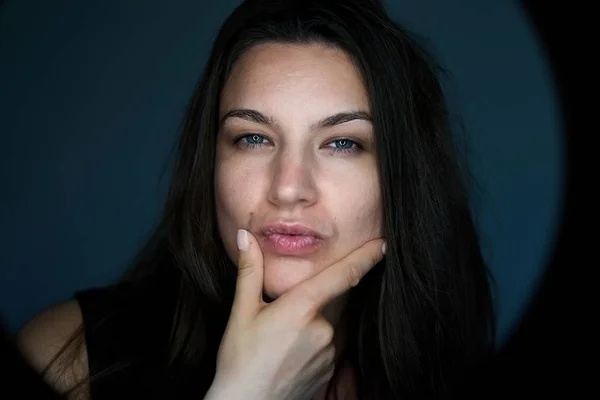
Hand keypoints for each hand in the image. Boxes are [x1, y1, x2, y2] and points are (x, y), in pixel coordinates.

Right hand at [205, 229, 384, 399]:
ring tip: (280, 341)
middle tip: (283, 320)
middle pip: (330, 302)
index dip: (365, 258)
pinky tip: (289, 355)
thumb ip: (249, 271)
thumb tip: (246, 237)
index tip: (382, 245)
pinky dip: (313, 344)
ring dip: (312, 324)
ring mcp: (329, 352)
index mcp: (301, 307)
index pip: (343, 275)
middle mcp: (323, 329)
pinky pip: (328, 347)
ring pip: (328, 325)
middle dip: (313, 302)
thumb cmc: (239, 360)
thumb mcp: (241, 312)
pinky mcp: (329, 371)